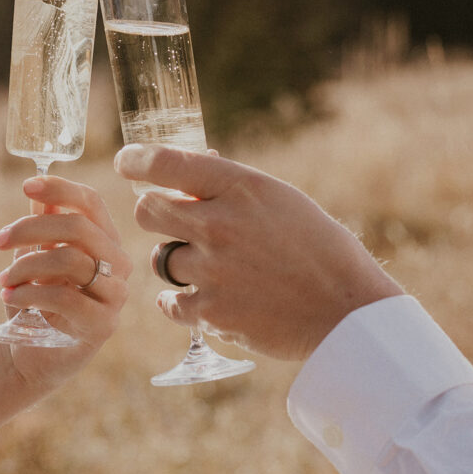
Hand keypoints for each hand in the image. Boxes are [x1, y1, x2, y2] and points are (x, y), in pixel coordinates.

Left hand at [0, 175, 131, 389]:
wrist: (33, 355)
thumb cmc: (37, 300)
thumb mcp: (36, 257)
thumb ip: (42, 225)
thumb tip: (38, 191)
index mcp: (105, 240)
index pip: (91, 202)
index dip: (60, 189)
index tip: (26, 185)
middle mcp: (119, 264)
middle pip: (80, 227)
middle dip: (31, 229)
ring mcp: (116, 295)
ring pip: (71, 260)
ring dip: (27, 265)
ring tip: (4, 281)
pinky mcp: (103, 324)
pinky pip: (65, 297)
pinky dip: (30, 292)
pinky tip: (10, 297)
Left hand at [114, 143, 401, 360]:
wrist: (346, 312)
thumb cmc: (319, 249)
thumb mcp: (281, 200)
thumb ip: (232, 187)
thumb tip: (191, 167)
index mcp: (240, 186)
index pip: (165, 162)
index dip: (136, 160)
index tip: (126, 162)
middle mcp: (219, 223)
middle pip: (147, 210)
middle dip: (156, 215)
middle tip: (177, 225)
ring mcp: (211, 270)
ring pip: (160, 259)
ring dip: (179, 263)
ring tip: (217, 270)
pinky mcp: (210, 312)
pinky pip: (170, 301)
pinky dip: (183, 302)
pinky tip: (209, 299)